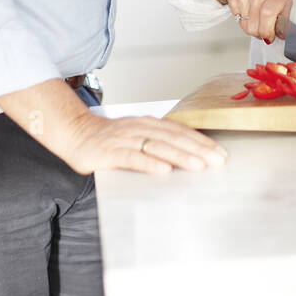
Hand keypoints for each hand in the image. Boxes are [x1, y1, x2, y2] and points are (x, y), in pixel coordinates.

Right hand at [0, 77, 226, 175]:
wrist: (74, 133)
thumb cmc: (109, 140)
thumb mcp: (137, 136)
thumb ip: (158, 143)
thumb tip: (189, 155)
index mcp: (148, 123)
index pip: (180, 131)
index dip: (201, 141)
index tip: (220, 153)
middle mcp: (139, 127)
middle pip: (173, 138)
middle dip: (198, 149)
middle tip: (217, 161)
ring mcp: (124, 139)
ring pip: (157, 146)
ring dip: (180, 156)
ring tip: (199, 166)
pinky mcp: (109, 153)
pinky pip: (132, 158)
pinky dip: (149, 164)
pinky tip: (164, 171)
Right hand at [216, 0, 292, 43]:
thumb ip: (284, 17)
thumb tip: (281, 35)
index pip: (267, 19)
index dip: (268, 32)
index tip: (271, 36)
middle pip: (254, 27)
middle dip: (261, 34)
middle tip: (265, 30)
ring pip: (245, 26)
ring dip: (252, 27)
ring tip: (258, 18)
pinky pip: (237, 19)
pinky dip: (244, 19)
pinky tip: (250, 9)